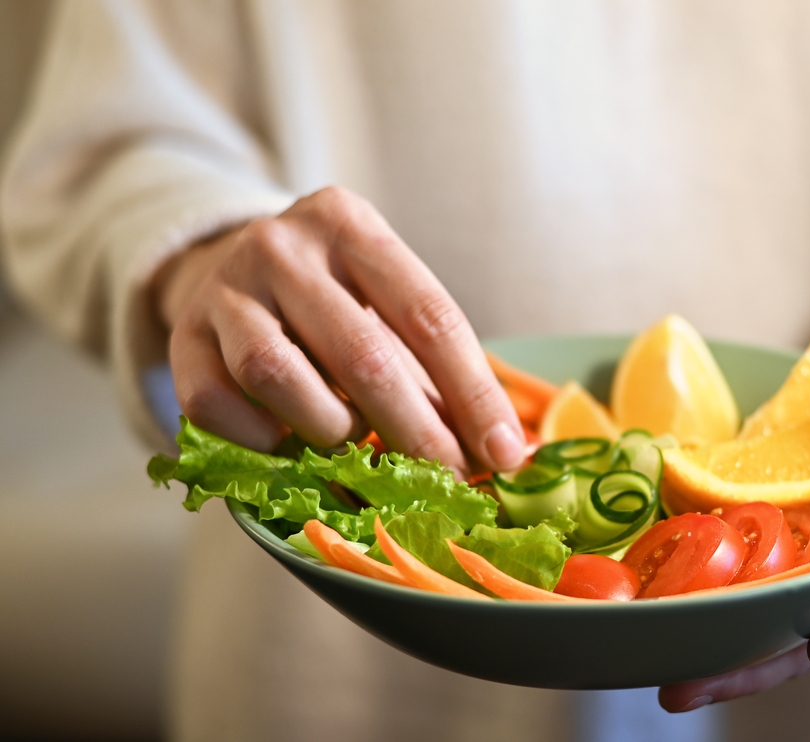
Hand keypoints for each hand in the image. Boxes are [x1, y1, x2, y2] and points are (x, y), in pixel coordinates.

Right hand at [154, 186, 526, 475]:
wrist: (224, 266)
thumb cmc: (331, 301)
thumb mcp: (383, 306)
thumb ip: (432, 371)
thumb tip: (498, 453)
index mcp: (351, 225)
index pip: (429, 316)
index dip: (473, 394)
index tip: (505, 453)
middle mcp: (284, 245)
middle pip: (363, 354)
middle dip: (418, 434)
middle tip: (449, 483)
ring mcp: (225, 288)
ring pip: (278, 376)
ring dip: (331, 431)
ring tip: (355, 448)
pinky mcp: (182, 336)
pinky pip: (214, 404)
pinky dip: (259, 440)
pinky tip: (286, 445)